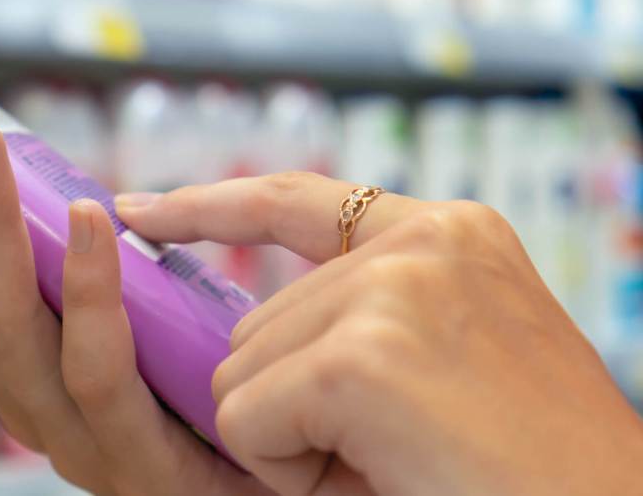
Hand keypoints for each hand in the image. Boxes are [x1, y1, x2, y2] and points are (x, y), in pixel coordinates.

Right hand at [0, 76, 266, 495]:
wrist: (249, 495)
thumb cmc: (179, 394)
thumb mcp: (99, 311)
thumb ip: (70, 260)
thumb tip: (70, 183)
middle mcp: (4, 383)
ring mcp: (61, 426)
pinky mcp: (133, 453)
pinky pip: (96, 367)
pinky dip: (90, 289)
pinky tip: (93, 215)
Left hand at [117, 172, 642, 495]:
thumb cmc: (526, 466)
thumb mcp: (452, 356)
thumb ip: (365, 315)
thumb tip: (237, 328)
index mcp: (448, 234)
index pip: (293, 200)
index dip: (206, 207)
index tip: (142, 209)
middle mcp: (423, 241)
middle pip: (255, 322)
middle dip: (292, 402)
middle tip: (393, 447)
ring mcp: (393, 292)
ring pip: (240, 372)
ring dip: (294, 440)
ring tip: (398, 460)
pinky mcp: (361, 359)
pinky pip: (246, 422)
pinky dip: (288, 471)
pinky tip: (378, 475)